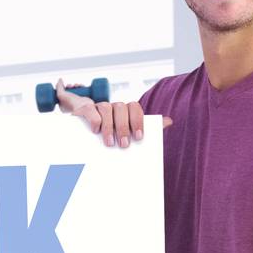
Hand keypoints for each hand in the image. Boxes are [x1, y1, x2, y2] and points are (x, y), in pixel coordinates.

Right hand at [54, 79, 170, 148]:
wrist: (82, 129)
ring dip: (110, 126)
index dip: (138, 121)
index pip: (134, 107)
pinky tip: (95, 131)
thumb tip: (169, 121)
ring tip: (110, 143)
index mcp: (124, 111)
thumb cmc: (109, 133)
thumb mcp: (127, 132)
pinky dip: (95, 119)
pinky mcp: (84, 110)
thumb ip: (147, 126)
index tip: (139, 137)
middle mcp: (112, 106)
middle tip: (124, 145)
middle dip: (124, 127)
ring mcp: (98, 107)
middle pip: (122, 108)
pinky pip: (91, 110)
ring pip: (107, 108)